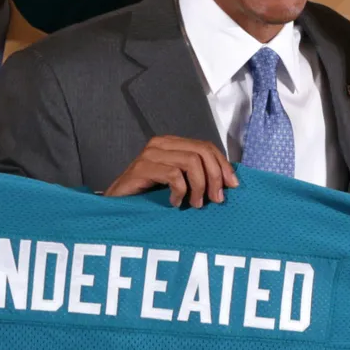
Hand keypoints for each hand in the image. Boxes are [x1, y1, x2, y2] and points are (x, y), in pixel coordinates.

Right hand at [105, 136, 237, 207]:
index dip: (223, 165)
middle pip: (202, 151)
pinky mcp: (141, 168)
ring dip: (199, 187)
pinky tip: (174, 203)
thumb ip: (197, 176)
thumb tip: (228, 181)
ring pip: (191, 162)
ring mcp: (150, 154)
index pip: (206, 146)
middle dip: (215, 176)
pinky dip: (180, 192)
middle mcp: (161, 144)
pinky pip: (174, 176)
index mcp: (172, 143)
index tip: (232, 186)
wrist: (117, 206)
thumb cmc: (148, 197)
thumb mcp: (178, 183)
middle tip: (217, 199)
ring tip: (195, 204)